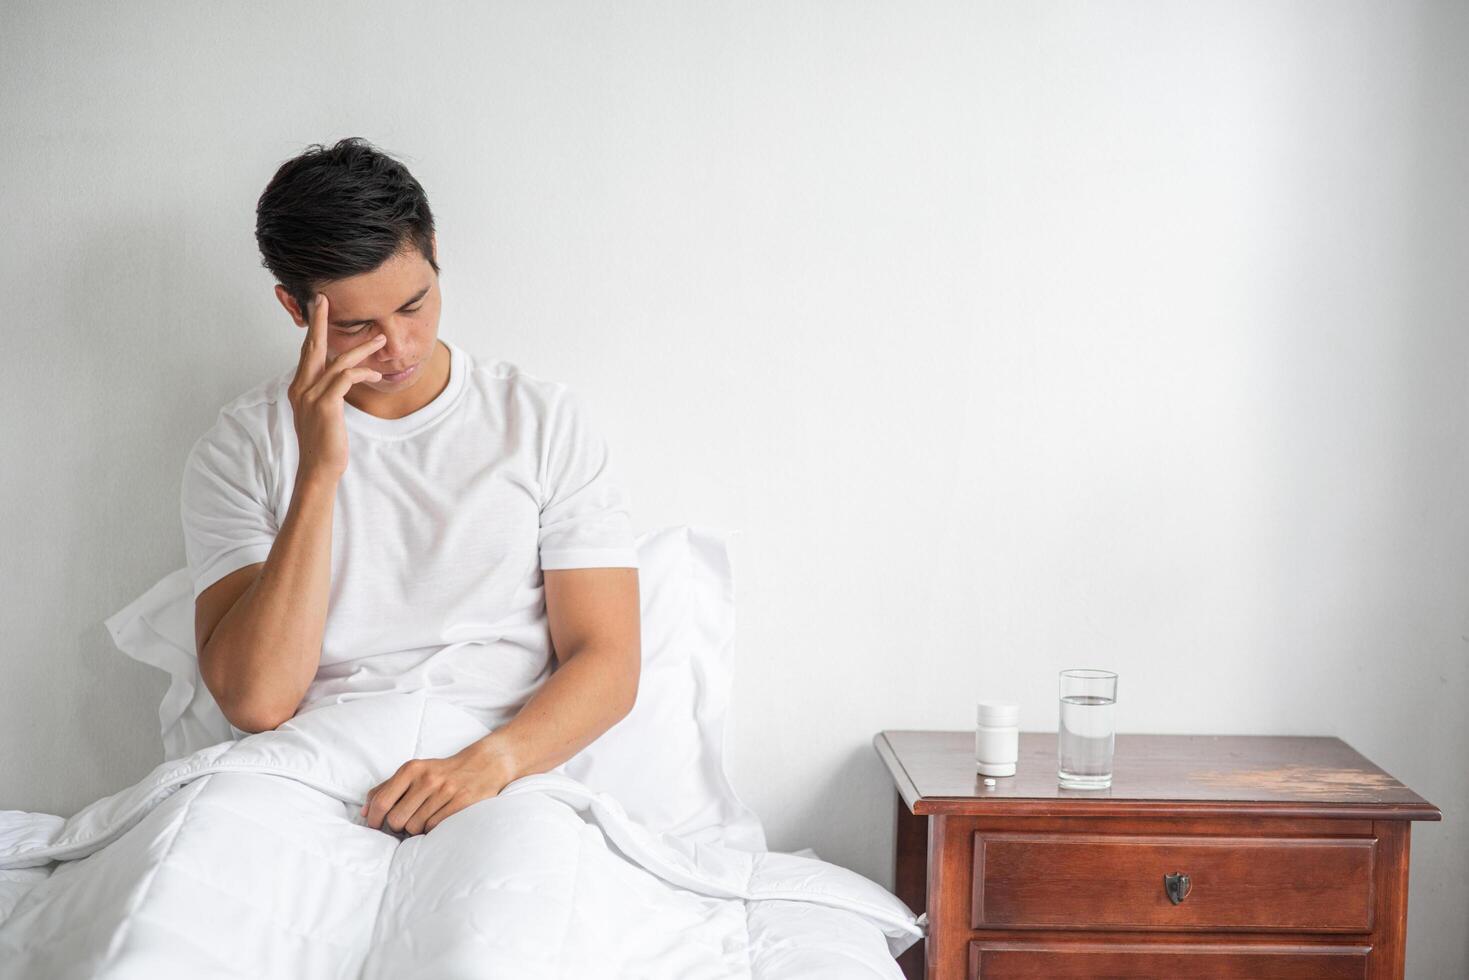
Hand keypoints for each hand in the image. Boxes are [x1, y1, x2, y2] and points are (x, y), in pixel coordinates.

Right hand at [288, 292, 385, 482]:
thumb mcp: (321, 411)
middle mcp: (301, 387)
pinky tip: (376, 374)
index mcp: (299, 387)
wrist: (318, 468)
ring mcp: (312, 396)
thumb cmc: (324, 441)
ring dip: (361, 348)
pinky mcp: (326, 405)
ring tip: (380, 339)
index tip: (318, 308)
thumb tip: (338, 378)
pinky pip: (345, 378)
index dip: (313, 329)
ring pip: (336, 361)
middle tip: (325, 300)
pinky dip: (362, 373)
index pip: (306, 351)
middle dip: (319, 321)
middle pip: (311, 346)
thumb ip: (325, 391)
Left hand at [361, 738, 518, 835]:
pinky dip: (432, 829)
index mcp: (412, 769)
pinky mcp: (461, 803)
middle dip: (397, 826)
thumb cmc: (443, 772)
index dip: (374, 819)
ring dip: (415, 829)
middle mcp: (427, 779)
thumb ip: (387, 788)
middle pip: (396, 820)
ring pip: (414, 827)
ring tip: (423, 819)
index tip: (375, 825)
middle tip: (405, 822)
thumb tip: (364, 812)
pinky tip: (437, 820)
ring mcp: (445, 792)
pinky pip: (434, 828)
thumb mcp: (415, 771)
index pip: (382, 801)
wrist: (484, 764)